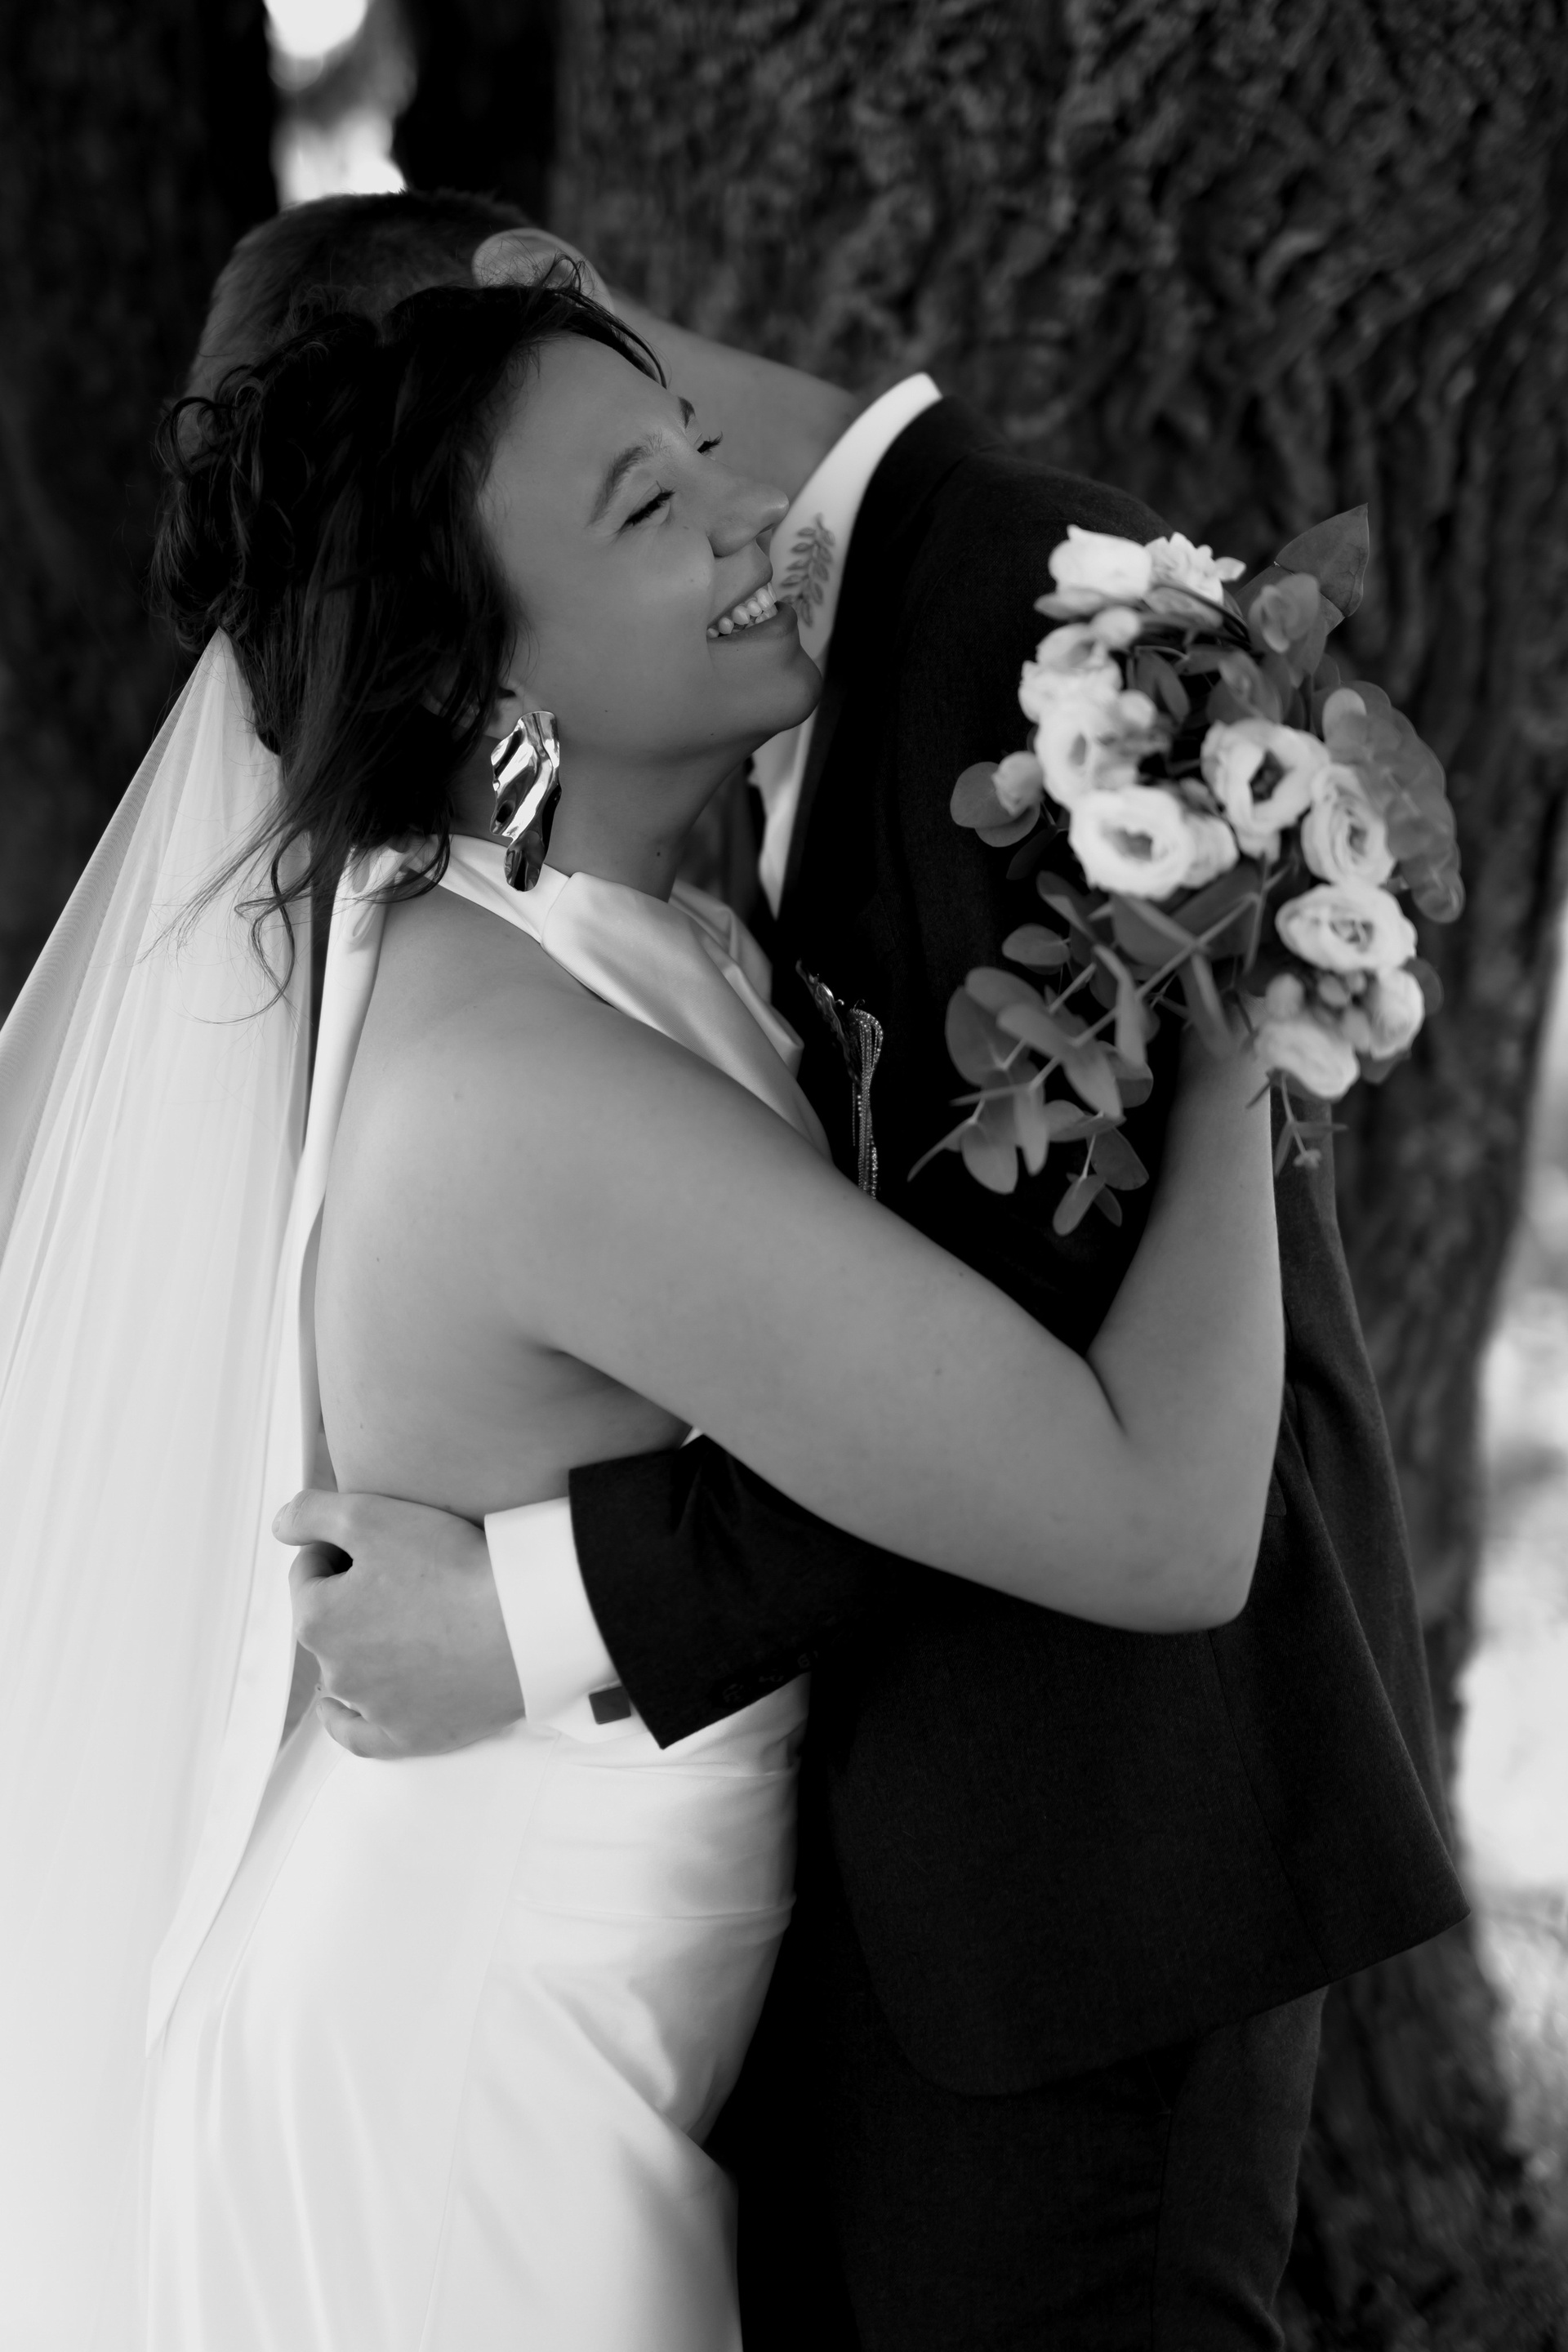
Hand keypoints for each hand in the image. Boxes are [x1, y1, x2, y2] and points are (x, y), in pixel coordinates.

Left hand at [274, 1490, 524, 1758]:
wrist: (523, 1624)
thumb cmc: (451, 1568)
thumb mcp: (370, 1515)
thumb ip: (310, 1514)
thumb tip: (281, 1526)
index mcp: (317, 1619)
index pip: (309, 1572)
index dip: (339, 1547)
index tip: (377, 1539)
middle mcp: (336, 1670)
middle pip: (329, 1621)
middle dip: (351, 1596)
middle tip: (403, 1572)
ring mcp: (373, 1707)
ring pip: (347, 1671)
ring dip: (362, 1645)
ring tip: (406, 1619)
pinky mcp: (410, 1735)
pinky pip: (361, 1735)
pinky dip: (346, 1721)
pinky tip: (337, 1712)